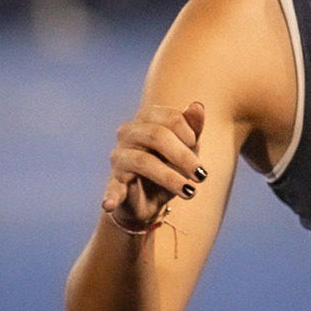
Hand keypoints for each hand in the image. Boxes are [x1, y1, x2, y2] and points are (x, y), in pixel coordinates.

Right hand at [102, 100, 206, 232]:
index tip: (197, 148)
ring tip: (190, 192)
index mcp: (147, 117)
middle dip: (184, 156)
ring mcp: (119, 157)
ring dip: (171, 178)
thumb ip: (193, 127)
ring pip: (144, 161)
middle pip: (158, 136)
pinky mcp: (113, 182)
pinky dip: (111, 196)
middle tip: (202, 176)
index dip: (189, 134)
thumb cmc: (170, 164)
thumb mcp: (188, 147)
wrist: (150, 198)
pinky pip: (112, 188)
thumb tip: (197, 105)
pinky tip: (108, 205)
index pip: (171, 118)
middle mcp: (128, 132)